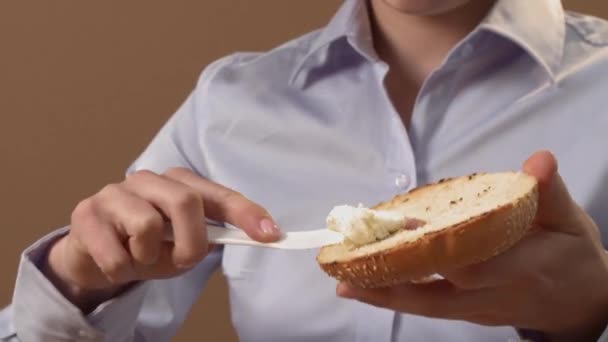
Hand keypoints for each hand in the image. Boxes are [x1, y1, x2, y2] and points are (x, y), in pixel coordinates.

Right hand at [44, 167, 280, 311]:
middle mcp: (148, 179)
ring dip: (151, 257)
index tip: (270, 234)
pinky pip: (116, 253)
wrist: (94, 255)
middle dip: (192, 241)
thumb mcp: (183, 244)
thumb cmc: (146, 246)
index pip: (218, 195)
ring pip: (148, 225)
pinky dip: (123, 269)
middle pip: (185, 201)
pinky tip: (117, 261)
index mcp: (178, 183)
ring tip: (141, 258)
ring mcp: (115, 192)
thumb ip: (212, 236)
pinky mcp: (86, 214)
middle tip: (182, 261)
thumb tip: (258, 234)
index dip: (245, 213)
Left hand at [337, 151, 607, 340]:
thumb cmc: (571, 253)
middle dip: (394, 271)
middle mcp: (495, 293)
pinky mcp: (467, 314)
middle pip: (439, 288)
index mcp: (524, 265)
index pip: (477, 259)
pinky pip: (427, 307)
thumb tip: (538, 159)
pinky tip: (360, 288)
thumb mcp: (569, 221)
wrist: (580, 303)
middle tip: (351, 258)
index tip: (406, 224)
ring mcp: (478, 309)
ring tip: (344, 281)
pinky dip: (392, 298)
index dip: (441, 244)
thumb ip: (549, 192)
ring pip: (426, 304)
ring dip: (382, 292)